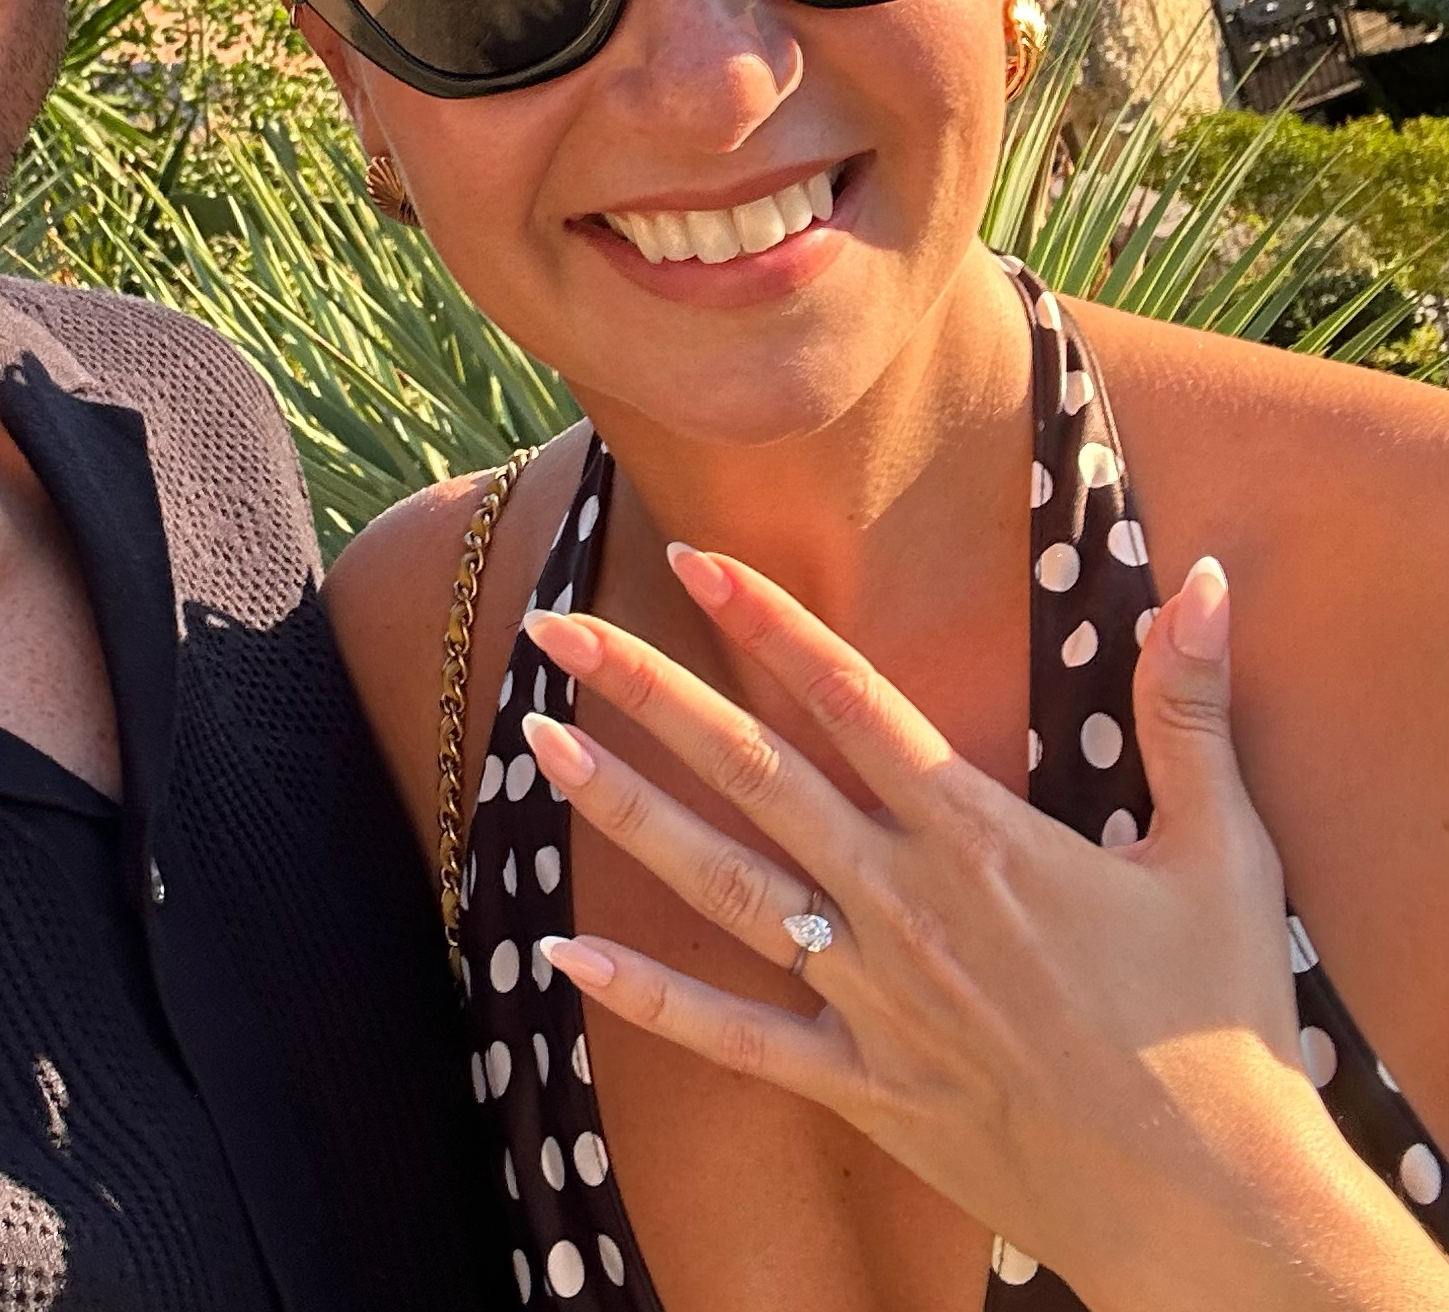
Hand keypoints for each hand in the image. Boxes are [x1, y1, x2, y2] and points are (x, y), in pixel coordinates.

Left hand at [520, 550, 1445, 1311]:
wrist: (1217, 1206)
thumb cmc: (1221, 1024)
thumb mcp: (1223, 851)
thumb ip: (1189, 713)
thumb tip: (1210, 584)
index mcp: (977, 835)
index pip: (850, 697)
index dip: (768, 620)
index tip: (691, 556)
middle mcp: (902, 900)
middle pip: (752, 771)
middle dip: (647, 690)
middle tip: (555, 628)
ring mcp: (870, 993)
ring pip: (721, 881)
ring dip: (624, 808)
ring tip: (538, 741)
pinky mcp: (860, 1080)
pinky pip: (733, 1037)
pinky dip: (648, 997)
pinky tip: (562, 955)